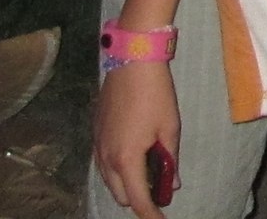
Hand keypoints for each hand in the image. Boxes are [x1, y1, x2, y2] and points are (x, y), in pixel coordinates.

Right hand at [93, 60, 181, 218]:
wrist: (131, 62)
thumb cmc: (156, 94)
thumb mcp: (170, 127)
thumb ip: (169, 159)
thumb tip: (171, 184)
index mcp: (126, 159)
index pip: (137, 200)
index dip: (150, 215)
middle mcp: (106, 158)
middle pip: (120, 195)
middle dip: (139, 199)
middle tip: (161, 190)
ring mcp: (97, 147)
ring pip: (110, 181)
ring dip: (128, 185)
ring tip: (151, 173)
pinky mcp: (95, 135)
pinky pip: (104, 165)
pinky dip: (119, 171)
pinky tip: (135, 158)